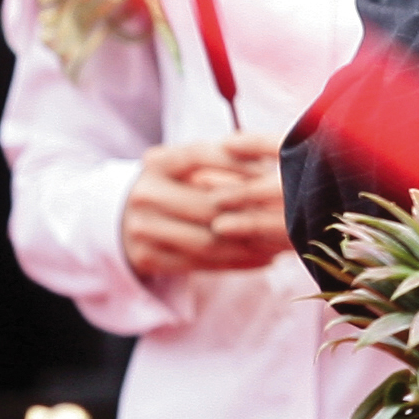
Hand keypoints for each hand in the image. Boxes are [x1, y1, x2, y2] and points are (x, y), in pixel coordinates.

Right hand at [119, 134, 290, 282]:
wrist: (126, 217)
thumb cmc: (178, 184)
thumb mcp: (191, 165)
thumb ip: (227, 160)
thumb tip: (277, 166)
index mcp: (157, 162)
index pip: (200, 154)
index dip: (239, 161)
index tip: (275, 170)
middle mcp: (144, 194)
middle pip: (208, 204)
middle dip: (254, 210)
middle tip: (292, 214)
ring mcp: (141, 229)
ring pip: (208, 240)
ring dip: (252, 243)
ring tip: (285, 241)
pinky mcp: (146, 258)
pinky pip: (201, 264)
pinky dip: (238, 263)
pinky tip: (266, 258)